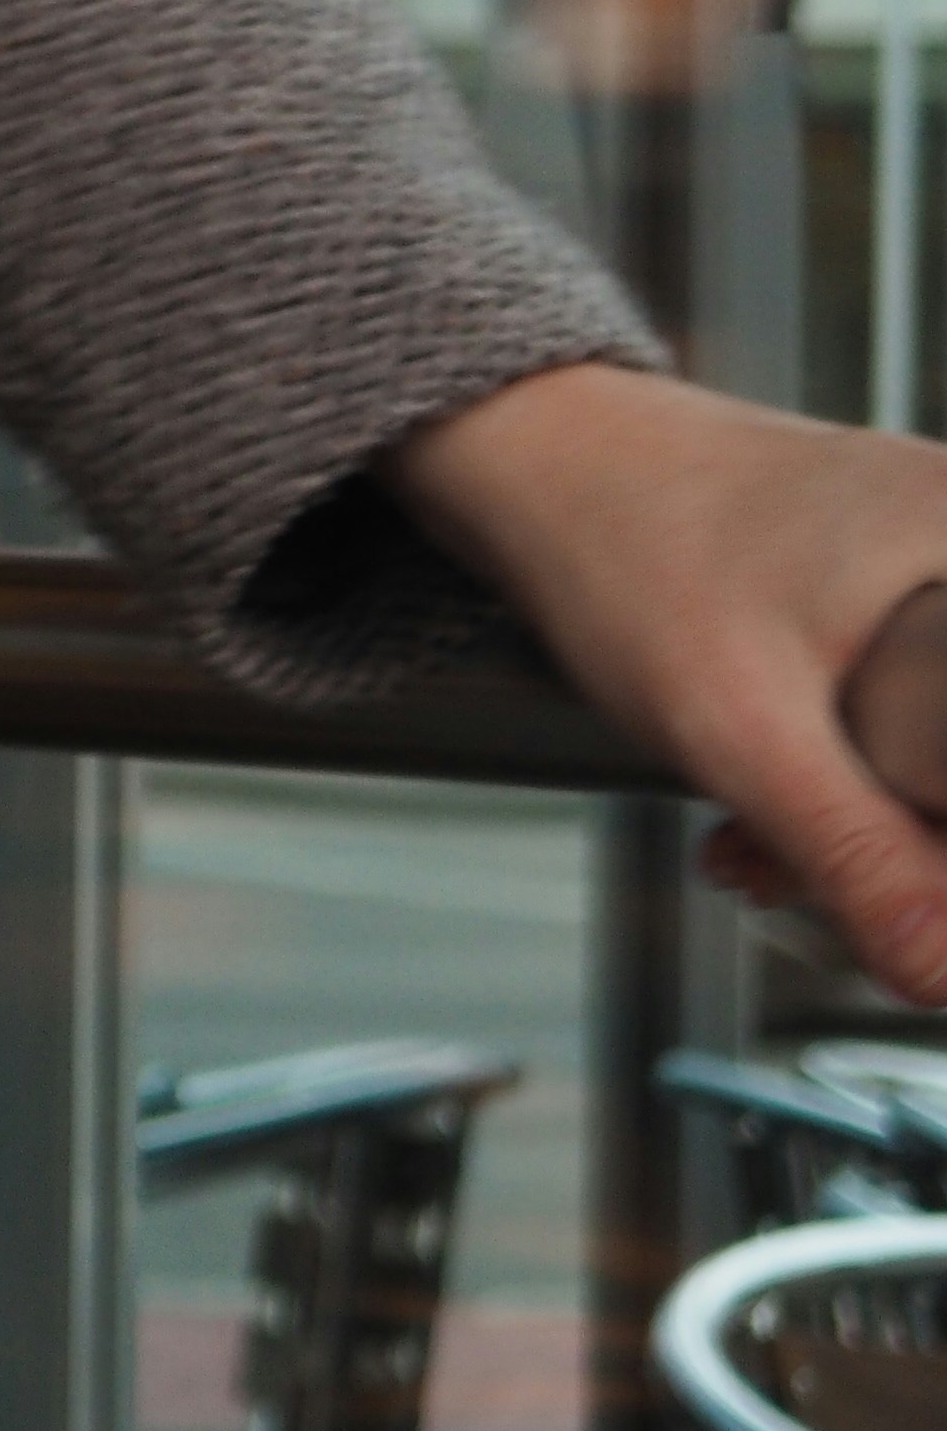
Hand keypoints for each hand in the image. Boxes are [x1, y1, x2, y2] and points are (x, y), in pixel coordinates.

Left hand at [387, 361, 946, 999]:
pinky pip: (898, 721)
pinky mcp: (886, 600)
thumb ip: (851, 853)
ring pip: (938, 757)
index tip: (919, 920)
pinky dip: (832, 785)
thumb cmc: (621, 546)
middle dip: (908, 857)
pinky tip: (754, 825)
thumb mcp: (739, 727)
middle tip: (797, 886)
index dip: (946, 854)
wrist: (526, 460)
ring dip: (857, 834)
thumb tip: (940, 970)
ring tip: (753, 857)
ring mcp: (937, 571)